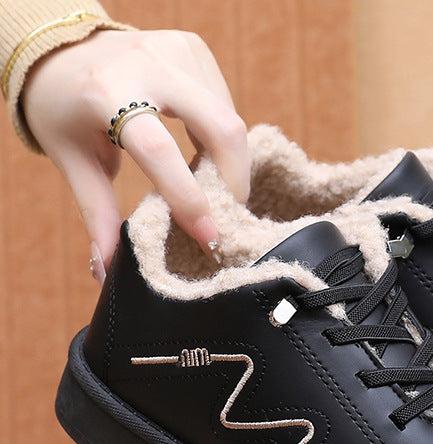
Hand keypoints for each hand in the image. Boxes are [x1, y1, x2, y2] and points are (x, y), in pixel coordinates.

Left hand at [22, 29, 249, 281]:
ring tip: (213, 189)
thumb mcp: (74, 160)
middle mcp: (146, 63)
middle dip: (234, 182)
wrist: (59, 46)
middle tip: (227, 216)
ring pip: (231, 118)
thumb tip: (109, 269)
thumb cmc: (63, 108)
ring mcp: (174, 50)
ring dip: (230, 164)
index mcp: (107, 93)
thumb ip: (97, 214)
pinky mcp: (193, 48)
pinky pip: (226, 103)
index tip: (210, 238)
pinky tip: (207, 155)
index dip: (190, 198)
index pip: (160, 150)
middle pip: (221, 127)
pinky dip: (224, 140)